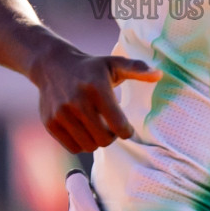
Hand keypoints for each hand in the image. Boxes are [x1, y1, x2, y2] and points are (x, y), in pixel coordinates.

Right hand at [30, 43, 160, 153]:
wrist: (52, 65)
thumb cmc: (91, 67)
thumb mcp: (114, 63)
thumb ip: (137, 69)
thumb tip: (159, 75)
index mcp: (97, 88)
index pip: (118, 126)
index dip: (126, 131)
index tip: (125, 127)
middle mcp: (77, 101)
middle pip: (104, 140)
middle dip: (111, 136)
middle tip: (110, 126)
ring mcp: (61, 113)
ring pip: (88, 146)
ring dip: (96, 140)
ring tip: (96, 126)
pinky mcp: (50, 123)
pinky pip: (73, 147)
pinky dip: (81, 143)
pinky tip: (83, 129)